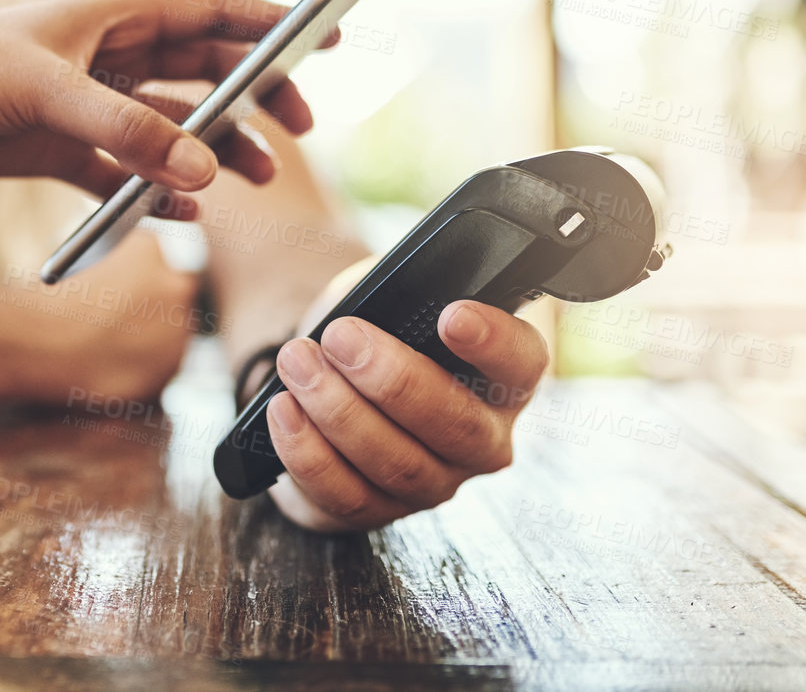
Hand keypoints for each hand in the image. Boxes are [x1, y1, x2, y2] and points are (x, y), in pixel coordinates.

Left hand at [0, 0, 324, 214]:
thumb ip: (132, 132)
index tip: (322, 34)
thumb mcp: (50, 94)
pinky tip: (184, 217)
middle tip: (299, 124)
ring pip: (171, 127)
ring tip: (256, 179)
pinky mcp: (56, 151)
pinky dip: (157, 194)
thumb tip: (209, 174)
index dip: (266, 21)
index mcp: (109, 18)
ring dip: (214, 149)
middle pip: (201, 69)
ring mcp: (82, 106)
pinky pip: (126, 174)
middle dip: (254, 94)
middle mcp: (103, 58)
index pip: (206, 11)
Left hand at [260, 272, 548, 531]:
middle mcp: (482, 440)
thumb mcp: (398, 296)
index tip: (451, 315)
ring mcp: (434, 483)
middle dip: (393, 380)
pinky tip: (283, 410)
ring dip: (339, 411)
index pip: (522, 363)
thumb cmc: (378, 326)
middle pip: (456, 425)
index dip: (494, 342)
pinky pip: (347, 496)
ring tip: (297, 362)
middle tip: (341, 336)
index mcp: (503, 377)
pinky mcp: (377, 509)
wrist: (334, 369)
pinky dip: (309, 452)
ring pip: (398, 464)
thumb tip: (382, 299)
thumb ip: (406, 296)